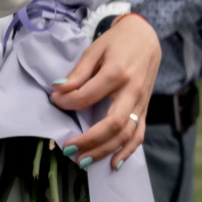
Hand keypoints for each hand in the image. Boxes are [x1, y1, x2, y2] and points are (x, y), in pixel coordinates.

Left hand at [52, 14, 161, 168]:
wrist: (147, 38)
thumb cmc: (118, 43)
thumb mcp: (95, 49)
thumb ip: (78, 72)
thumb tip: (58, 90)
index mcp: (117, 73)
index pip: (88, 95)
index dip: (68, 102)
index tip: (54, 101)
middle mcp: (133, 91)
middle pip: (112, 123)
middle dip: (89, 141)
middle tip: (68, 150)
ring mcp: (142, 103)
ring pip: (126, 134)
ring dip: (105, 151)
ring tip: (84, 161)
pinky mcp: (145, 109)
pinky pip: (139, 135)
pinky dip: (128, 151)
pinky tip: (114, 163)